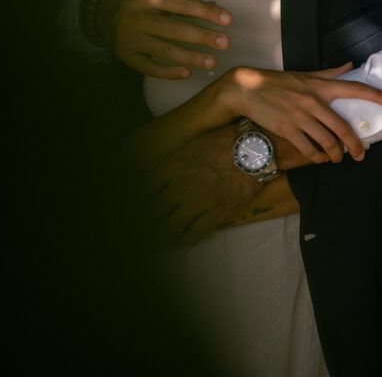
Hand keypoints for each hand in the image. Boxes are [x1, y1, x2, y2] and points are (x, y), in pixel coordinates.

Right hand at [97, 0, 231, 77]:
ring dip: (190, 56)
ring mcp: (129, 38)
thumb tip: (217, 8)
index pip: (181, 3)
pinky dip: (168, 71)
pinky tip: (187, 73)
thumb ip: (184, 3)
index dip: (204, 11)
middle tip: (225, 43)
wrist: (102, 10)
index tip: (227, 19)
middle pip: (174, 28)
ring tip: (212, 61)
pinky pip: (149, 67)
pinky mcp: (125, 56)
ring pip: (164, 50)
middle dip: (202, 36)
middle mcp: (137, 17)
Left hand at [137, 126, 262, 244]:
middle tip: (134, 230)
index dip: (132, 203)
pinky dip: (180, 240)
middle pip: (151, 212)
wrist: (254, 148)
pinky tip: (177, 240)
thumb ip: (169, 161)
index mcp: (171, 166)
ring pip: (168, 227)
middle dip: (142, 223)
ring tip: (151, 241)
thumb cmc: (221, 141)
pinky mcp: (214, 214)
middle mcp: (180, 186)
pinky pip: (191, 234)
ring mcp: (197, 202)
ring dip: (157, 236)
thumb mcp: (190, 146)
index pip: (141, 190)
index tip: (127, 210)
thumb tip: (150, 172)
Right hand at [220, 63, 381, 163]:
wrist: (247, 88)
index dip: (376, 95)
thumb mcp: (305, 74)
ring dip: (335, 155)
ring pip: (327, 143)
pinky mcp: (288, 129)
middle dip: (355, 146)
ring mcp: (300, 117)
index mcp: (319, 86)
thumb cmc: (278, 82)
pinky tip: (318, 158)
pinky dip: (317, 157)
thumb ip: (329, 73)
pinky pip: (309, 150)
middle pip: (343, 128)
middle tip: (360, 155)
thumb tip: (350, 66)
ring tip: (336, 158)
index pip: (354, 88)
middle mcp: (313, 102)